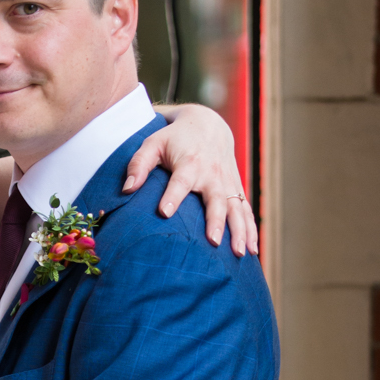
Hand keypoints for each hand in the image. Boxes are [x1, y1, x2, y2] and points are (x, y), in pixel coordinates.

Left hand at [122, 103, 257, 256]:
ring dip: (240, 230)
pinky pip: (246, 211)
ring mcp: (227, 183)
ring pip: (236, 208)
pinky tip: (252, 250)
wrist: (208, 125)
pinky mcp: (236, 190)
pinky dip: (251, 229)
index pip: (180, 181)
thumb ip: (138, 165)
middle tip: (213, 241)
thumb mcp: (153, 144)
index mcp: (190, 162)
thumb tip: (126, 189)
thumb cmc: (174, 138)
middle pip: (216, 199)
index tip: (165, 212)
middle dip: (216, 220)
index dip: (173, 195)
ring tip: (239, 253)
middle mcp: (212, 174)